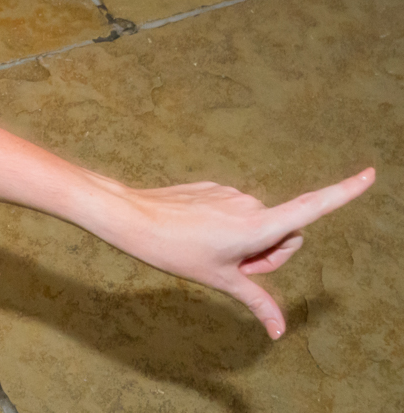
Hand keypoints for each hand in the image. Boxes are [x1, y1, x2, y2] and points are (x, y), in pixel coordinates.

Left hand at [98, 166, 374, 338]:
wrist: (134, 218)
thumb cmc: (176, 250)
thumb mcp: (220, 279)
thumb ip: (257, 300)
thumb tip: (279, 331)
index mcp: (260, 224)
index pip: (312, 207)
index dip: (345, 191)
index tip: (371, 174)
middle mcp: (252, 204)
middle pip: (285, 234)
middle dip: (269, 255)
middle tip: (233, 266)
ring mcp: (234, 194)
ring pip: (259, 225)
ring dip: (247, 243)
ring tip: (210, 249)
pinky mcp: (217, 190)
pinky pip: (237, 214)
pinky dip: (229, 229)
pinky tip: (199, 234)